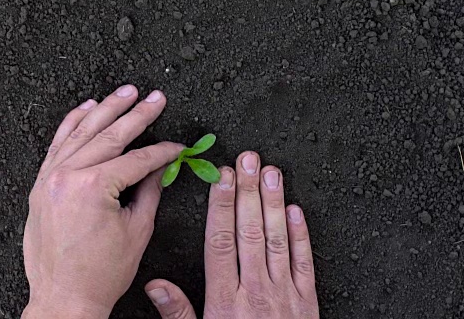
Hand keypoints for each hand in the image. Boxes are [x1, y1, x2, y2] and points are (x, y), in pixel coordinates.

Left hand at [22, 85, 181, 318]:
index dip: (163, 151)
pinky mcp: (41, 185)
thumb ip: (149, 191)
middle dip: (137, 114)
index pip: (137, 159)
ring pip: (82, 132)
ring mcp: (50, 178)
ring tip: (125, 92)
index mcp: (94, 188)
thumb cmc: (98, 274)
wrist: (64, 298)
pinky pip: (57, 144)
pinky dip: (71, 123)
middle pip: (110, 135)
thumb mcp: (137, 230)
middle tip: (155, 98)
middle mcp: (68, 176)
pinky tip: (86, 108)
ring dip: (105, 109)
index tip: (178, 147)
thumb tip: (160, 168)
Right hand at [144, 152, 318, 317]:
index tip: (221, 178)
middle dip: (247, 192)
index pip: (220, 241)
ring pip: (278, 239)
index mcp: (225, 299)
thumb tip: (156, 285)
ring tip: (271, 173)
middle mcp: (255, 290)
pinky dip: (302, 234)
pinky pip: (304, 262)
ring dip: (274, 203)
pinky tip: (296, 210)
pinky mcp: (307, 301)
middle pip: (249, 231)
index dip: (220, 205)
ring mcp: (284, 294)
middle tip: (247, 160)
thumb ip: (177, 313)